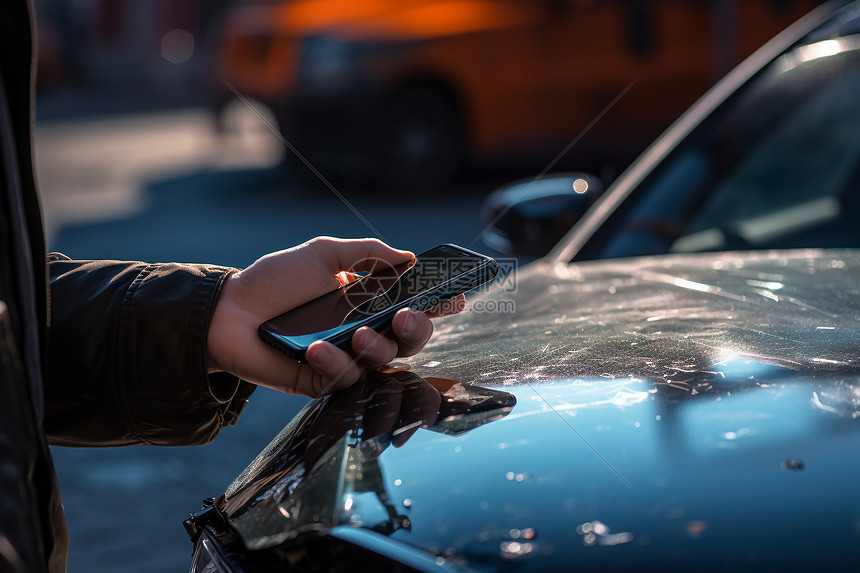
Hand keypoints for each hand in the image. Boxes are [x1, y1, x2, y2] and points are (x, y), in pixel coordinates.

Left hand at [206, 237, 464, 396]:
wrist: (227, 313)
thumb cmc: (275, 281)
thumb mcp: (322, 254)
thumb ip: (367, 253)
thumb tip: (409, 257)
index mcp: (368, 299)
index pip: (413, 304)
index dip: (438, 304)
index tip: (454, 299)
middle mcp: (364, 329)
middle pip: (409, 339)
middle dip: (416, 329)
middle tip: (405, 317)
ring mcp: (347, 357)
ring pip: (384, 362)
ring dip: (376, 348)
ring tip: (357, 335)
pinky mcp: (325, 381)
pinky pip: (347, 379)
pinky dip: (335, 364)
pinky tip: (316, 350)